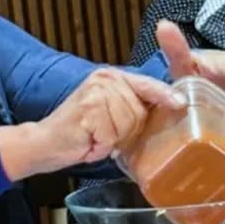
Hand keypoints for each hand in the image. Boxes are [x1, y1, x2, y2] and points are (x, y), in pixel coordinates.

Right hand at [0, 68, 179, 179]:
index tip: (180, 103)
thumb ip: (131, 107)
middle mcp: (103, 80)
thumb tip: (163, 111)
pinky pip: (112, 136)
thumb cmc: (78, 132)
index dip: (164, 95)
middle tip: (105, 136)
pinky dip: (102, 147)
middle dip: (126, 132)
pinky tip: (89, 142)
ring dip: (113, 141)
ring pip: (127, 126)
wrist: (44, 143)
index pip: (145, 84)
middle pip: (139, 112)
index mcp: (110, 77)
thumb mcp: (109, 113)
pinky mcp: (89, 111)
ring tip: (96, 138)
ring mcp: (96, 94)